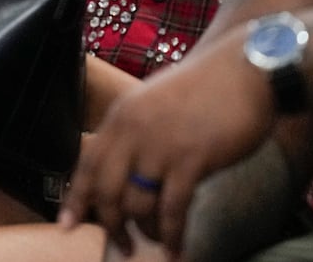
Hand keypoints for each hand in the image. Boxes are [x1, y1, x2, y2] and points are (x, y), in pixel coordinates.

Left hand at [60, 39, 274, 254]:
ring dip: (146, 231)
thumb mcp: (155, 104)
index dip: (76, 198)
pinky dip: (172, 235)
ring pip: (137, 205)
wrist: (246, 68)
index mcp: (122, 115)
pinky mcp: (192, 160)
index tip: (66, 224)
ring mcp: (161, 145)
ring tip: (156, 242)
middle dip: (111, 224)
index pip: (88, 163)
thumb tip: (126, 176)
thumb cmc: (206, 88)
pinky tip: (176, 250)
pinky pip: (172, 210)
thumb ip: (137, 133)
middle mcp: (134, 130)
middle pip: (107, 191)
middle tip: (121, 245)